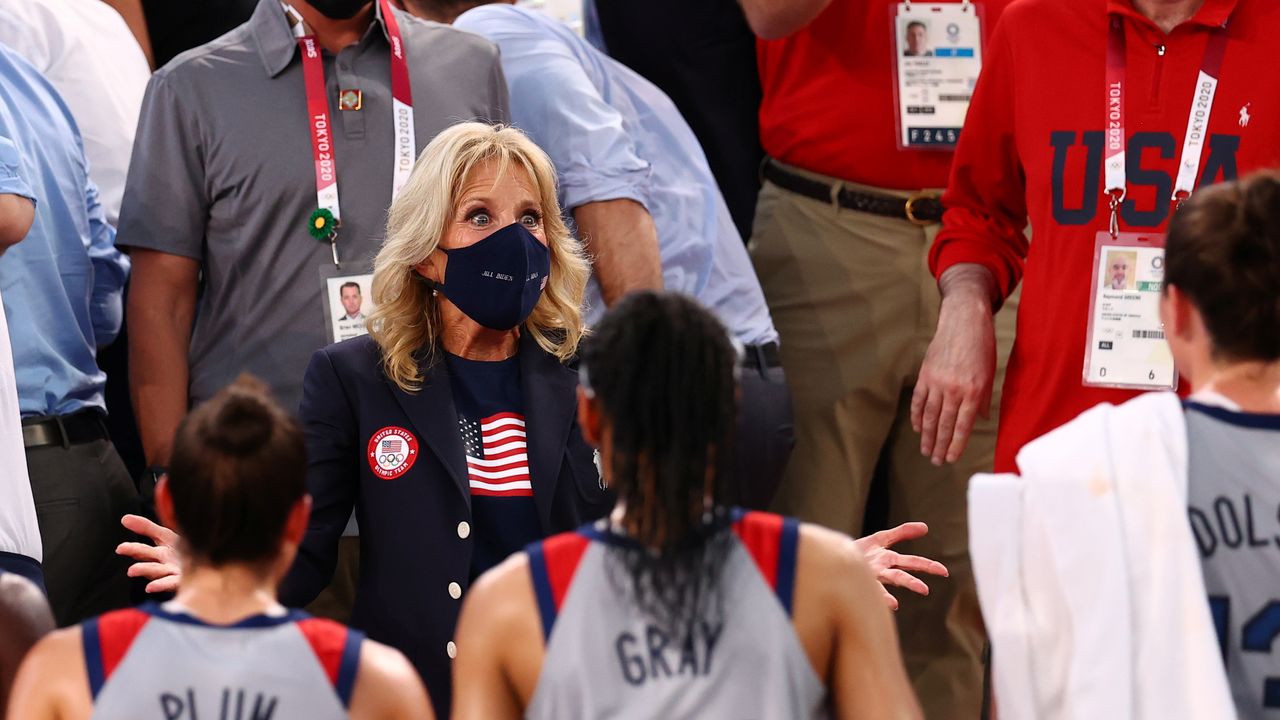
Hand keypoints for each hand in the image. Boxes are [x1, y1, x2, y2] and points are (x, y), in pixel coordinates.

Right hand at [117, 514, 181, 592]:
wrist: (206, 564)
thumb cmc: (185, 551)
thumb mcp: (165, 536)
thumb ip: (146, 528)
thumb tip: (124, 518)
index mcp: (160, 554)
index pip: (143, 551)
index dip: (132, 549)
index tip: (120, 548)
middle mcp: (165, 565)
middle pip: (147, 559)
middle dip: (136, 556)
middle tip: (123, 553)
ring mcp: (173, 574)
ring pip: (157, 572)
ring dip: (144, 570)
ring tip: (131, 570)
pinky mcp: (184, 581)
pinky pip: (171, 583)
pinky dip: (161, 584)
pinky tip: (150, 587)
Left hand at [854, 522, 947, 610]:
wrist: (835, 557)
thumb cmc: (859, 551)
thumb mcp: (881, 539)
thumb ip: (902, 533)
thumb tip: (925, 527)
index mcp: (889, 560)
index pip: (912, 563)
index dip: (928, 566)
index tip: (944, 571)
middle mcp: (882, 570)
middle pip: (902, 574)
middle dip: (915, 581)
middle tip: (927, 590)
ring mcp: (871, 575)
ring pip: (889, 581)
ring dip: (904, 586)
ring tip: (920, 591)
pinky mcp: (859, 578)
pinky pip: (872, 588)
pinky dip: (883, 596)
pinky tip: (892, 603)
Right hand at [911, 273, 996, 464]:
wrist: (964, 320)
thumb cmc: (982, 346)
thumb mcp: (989, 373)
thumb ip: (983, 398)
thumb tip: (979, 419)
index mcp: (972, 391)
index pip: (962, 425)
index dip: (956, 444)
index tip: (951, 458)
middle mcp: (953, 389)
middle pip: (943, 424)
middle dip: (939, 445)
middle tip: (936, 461)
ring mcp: (936, 382)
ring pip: (929, 415)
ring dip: (926, 435)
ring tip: (925, 450)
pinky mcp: (925, 374)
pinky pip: (918, 399)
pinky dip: (916, 415)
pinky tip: (917, 427)